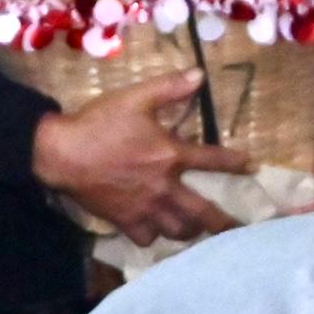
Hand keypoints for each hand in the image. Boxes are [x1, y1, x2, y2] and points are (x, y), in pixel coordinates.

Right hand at [31, 71, 231, 245]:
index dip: (236, 163)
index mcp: (170, 154)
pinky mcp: (125, 221)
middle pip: (203, 213)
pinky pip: (147, 239)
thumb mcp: (135, 97)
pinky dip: (154, 238)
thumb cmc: (99, 123)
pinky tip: (156, 232)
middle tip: (237, 230)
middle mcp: (164, 187)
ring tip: (198, 230)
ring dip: (191, 231)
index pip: (213, 160)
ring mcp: (145, 208)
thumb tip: (200, 75)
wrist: (62, 154)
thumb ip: (169, 87)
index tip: (252, 167)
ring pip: (178, 230)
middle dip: (224, 223)